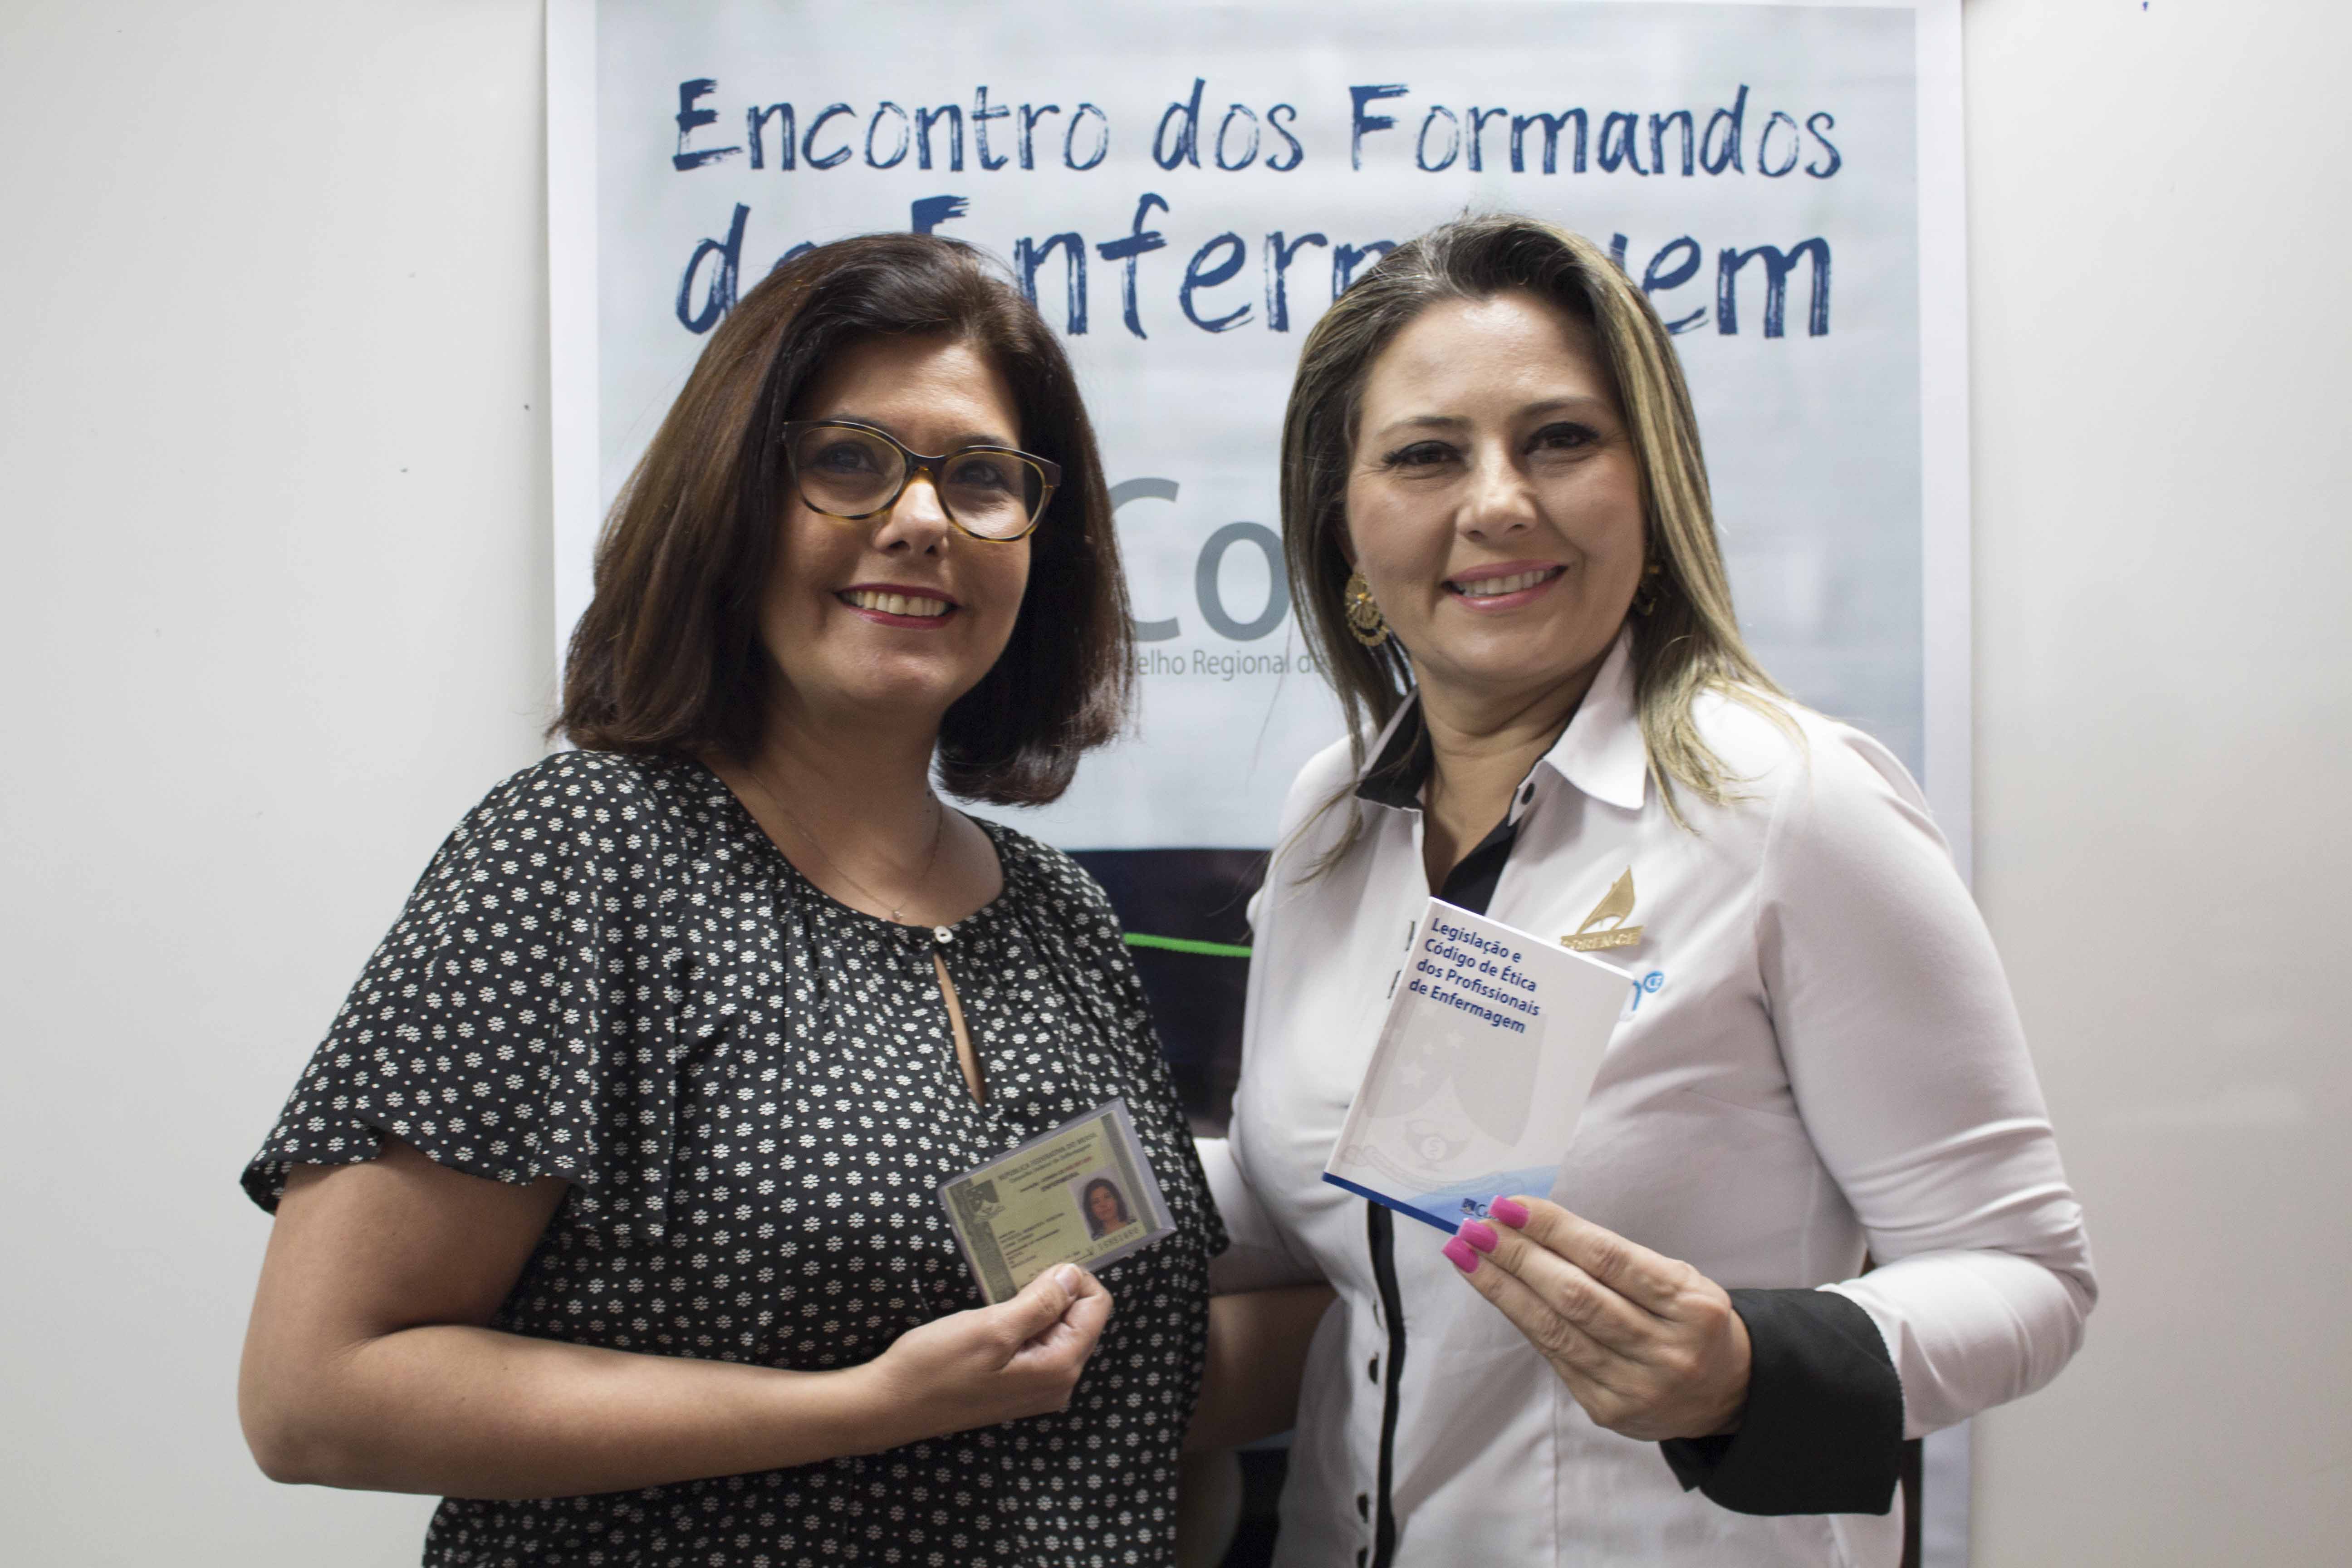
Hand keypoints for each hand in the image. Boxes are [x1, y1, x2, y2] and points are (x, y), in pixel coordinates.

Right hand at [863, 1264, 1113, 1446]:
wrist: (890, 1406)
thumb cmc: (936, 1366)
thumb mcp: (991, 1327)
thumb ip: (1041, 1303)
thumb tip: (1074, 1276)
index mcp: (1061, 1368)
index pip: (1096, 1308)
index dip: (1073, 1279)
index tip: (1037, 1266)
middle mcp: (1059, 1384)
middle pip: (1081, 1320)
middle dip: (1056, 1292)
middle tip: (1017, 1275)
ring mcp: (1038, 1389)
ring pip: (1058, 1331)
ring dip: (1036, 1307)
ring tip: (1003, 1293)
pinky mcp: (1017, 1388)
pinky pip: (1037, 1347)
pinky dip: (1023, 1325)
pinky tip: (995, 1315)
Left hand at [1443, 1196, 1749, 1441]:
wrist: (1727, 1392)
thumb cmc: (1690, 1319)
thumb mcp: (1678, 1280)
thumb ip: (1618, 1259)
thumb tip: (1536, 1227)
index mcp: (1689, 1305)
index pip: (1608, 1258)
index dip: (1554, 1229)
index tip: (1510, 1205)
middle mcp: (1665, 1349)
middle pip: (1575, 1295)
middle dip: (1517, 1256)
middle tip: (1476, 1227)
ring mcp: (1635, 1386)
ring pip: (1555, 1329)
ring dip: (1502, 1288)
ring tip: (1466, 1255)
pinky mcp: (1608, 1409)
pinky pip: (1555, 1357)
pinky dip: (1521, 1319)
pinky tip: (1496, 1291)